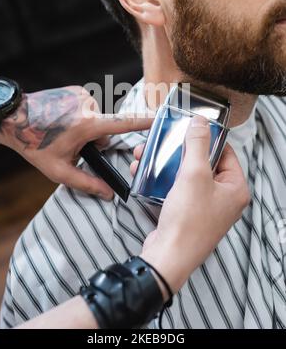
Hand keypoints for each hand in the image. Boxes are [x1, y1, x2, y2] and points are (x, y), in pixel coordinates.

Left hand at [0, 86, 151, 199]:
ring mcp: (82, 94)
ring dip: (86, 127)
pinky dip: (79, 115)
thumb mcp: (58, 170)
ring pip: (96, 118)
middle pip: (106, 128)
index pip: (123, 124)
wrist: (14, 117)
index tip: (159, 119)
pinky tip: (62, 119)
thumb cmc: (34, 144)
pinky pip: (87, 106)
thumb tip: (108, 193)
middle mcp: (88, 106)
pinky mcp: (76, 89)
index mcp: (87, 125)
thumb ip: (86, 182)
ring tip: (63, 130)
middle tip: (71, 143)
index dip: (144, 123)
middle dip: (95, 139)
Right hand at [137, 115, 249, 294]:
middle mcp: (223, 198)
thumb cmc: (187, 222)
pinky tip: (144, 173)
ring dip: (166, 164)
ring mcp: (205, 207)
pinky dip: (162, 180)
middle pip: (203, 163)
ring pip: (186, 175)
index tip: (189, 130)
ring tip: (147, 155)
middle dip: (179, 151)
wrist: (168, 256)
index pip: (225, 153)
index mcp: (235, 189)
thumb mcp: (194, 175)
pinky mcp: (187, 213)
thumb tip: (201, 123)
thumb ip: (198, 145)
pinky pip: (177, 189)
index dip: (207, 139)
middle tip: (165, 142)